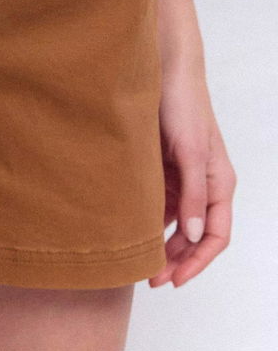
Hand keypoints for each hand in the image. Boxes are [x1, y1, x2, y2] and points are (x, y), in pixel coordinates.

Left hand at [149, 62, 236, 287]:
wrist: (163, 70)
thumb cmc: (183, 106)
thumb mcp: (188, 152)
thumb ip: (192, 194)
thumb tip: (192, 236)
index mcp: (219, 183)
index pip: (215, 235)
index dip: (197, 262)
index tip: (173, 280)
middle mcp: (204, 184)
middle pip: (194, 235)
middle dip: (176, 259)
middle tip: (149, 279)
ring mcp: (183, 176)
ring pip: (176, 221)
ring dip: (161, 242)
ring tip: (138, 260)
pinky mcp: (164, 166)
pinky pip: (159, 202)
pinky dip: (149, 219)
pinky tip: (132, 230)